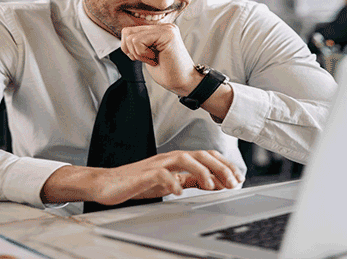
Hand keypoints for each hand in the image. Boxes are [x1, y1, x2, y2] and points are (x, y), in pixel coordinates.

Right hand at [92, 150, 243, 204]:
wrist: (108, 184)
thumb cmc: (139, 182)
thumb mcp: (170, 181)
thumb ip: (190, 179)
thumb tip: (213, 182)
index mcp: (178, 159)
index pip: (207, 156)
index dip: (225, 165)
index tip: (237, 178)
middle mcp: (170, 158)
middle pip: (200, 154)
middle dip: (220, 167)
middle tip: (232, 182)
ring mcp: (157, 164)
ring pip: (184, 158)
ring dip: (201, 171)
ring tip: (211, 185)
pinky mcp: (144, 174)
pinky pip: (161, 175)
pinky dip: (172, 182)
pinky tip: (180, 191)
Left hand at [119, 23, 200, 95]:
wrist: (184, 83)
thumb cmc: (169, 73)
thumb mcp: (147, 54)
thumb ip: (139, 43)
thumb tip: (124, 38)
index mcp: (158, 30)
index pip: (130, 31)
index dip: (129, 48)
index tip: (143, 58)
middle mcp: (163, 26)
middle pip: (127, 32)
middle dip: (132, 51)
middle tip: (148, 59)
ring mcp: (166, 29)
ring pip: (131, 37)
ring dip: (140, 54)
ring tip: (154, 59)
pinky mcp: (167, 34)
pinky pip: (138, 41)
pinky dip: (143, 54)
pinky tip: (156, 58)